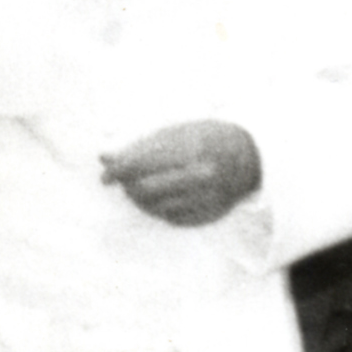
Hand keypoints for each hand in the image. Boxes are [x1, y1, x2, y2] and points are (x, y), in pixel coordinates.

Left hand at [99, 120, 261, 227]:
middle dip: (128, 187)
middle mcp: (203, 175)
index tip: (105, 177)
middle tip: (124, 184)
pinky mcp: (209, 214)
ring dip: (141, 201)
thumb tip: (103, 158)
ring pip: (156, 207)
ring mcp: (208, 197)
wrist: (248, 157)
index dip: (118, 172)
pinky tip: (161, 199)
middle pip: (145, 189)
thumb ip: (139, 147)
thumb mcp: (174, 133)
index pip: (143, 165)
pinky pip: (171, 218)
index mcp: (192, 149)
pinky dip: (160, 209)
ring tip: (140, 189)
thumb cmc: (203, 139)